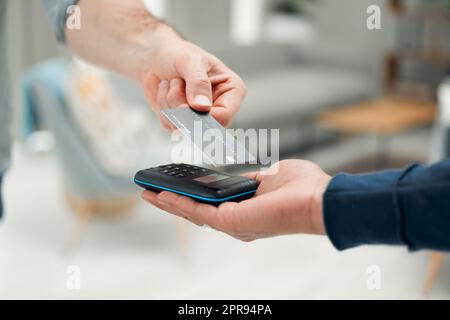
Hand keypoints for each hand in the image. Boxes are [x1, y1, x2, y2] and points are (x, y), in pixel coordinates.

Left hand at [140, 32, 245, 130]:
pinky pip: (169, 124)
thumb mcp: (190, 60)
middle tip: (176, 84)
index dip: (207, 114)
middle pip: (204, 125)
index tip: (190, 105)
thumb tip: (202, 106)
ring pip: (184, 126)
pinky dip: (163, 107)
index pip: (225, 114)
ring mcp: (199, 115)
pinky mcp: (181, 121)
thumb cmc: (178, 53)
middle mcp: (218, 106)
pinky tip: (166, 91)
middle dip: (184, 108)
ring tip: (172, 82)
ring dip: (170, 104)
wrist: (156, 56)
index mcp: (230, 90)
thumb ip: (198, 83)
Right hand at [141, 160, 331, 240]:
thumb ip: (250, 179)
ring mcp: (232, 223)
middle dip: (171, 200)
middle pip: (195, 210)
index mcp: (244, 209)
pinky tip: (163, 194)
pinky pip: (198, 211)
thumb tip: (241, 177)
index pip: (210, 203)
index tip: (174, 184)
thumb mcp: (269, 177)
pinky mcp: (231, 222)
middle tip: (151, 189)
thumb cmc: (302, 188)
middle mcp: (236, 220)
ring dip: (168, 202)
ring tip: (148, 191)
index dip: (190, 195)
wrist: (318, 198)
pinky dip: (178, 203)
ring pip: (192, 213)